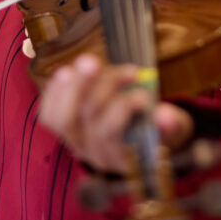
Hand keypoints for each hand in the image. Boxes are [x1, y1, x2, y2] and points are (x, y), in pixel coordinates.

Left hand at [37, 53, 194, 172]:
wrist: (140, 139)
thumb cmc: (157, 127)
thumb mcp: (172, 128)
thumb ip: (170, 124)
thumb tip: (166, 116)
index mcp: (123, 158)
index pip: (112, 135)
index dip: (122, 109)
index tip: (143, 92)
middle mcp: (96, 155)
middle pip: (87, 122)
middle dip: (96, 89)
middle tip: (104, 63)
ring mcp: (76, 143)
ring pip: (64, 118)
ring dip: (74, 86)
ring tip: (88, 61)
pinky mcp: (62, 130)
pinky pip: (48, 116)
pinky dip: (54, 93)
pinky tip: (65, 72)